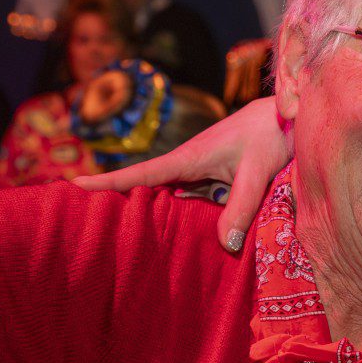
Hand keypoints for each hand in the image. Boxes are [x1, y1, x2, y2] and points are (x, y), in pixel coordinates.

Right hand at [72, 96, 291, 253]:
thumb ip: (241, 207)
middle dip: (115, 200)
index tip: (72, 188)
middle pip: (145, 188)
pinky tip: (168, 236)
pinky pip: (188, 200)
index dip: (108, 183)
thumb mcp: (257, 173)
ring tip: (115, 235)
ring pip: (166, 197)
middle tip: (79, 221)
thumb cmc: (270, 136)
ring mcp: (199, 173)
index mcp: (188, 158)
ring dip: (145, 211)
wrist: (289, 117)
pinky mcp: (213, 179)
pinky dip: (176, 214)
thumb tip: (224, 245)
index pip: (141, 174)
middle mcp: (187, 165)